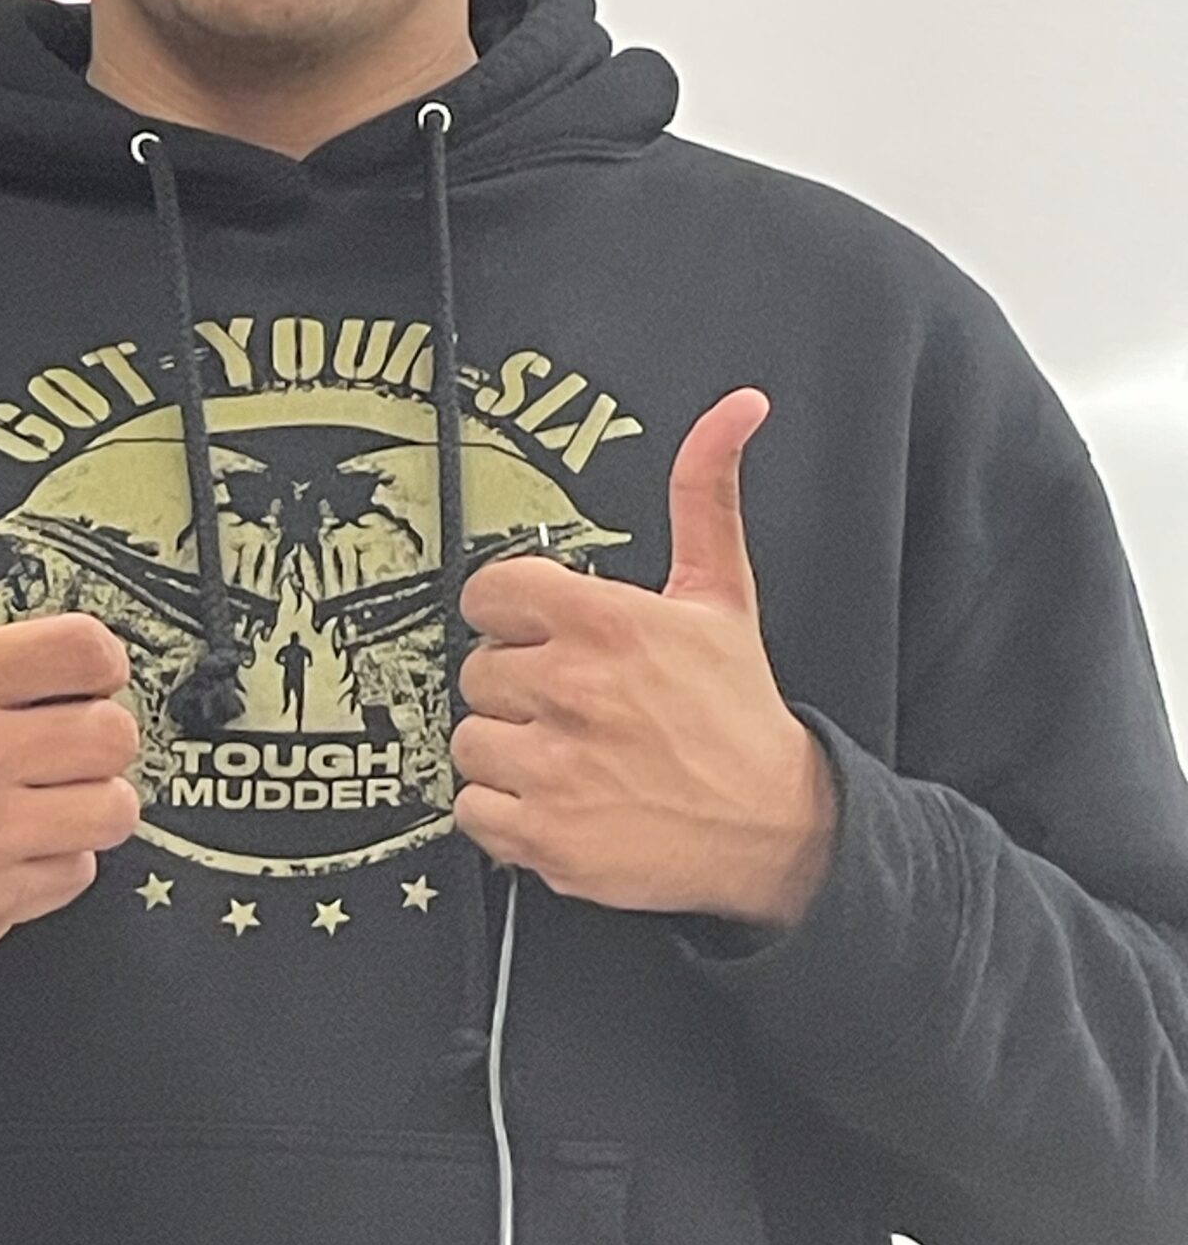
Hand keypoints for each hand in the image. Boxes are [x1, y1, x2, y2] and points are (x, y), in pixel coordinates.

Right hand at [0, 414, 141, 959]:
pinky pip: (82, 873)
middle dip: (94, 731)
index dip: (90, 659)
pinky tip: (17, 841)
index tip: (64, 672)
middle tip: (54, 733)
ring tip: (42, 789)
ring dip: (88, 800)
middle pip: (116, 732)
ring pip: (114, 807)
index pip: (88, 651)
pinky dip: (60, 862)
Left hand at [452, 389, 837, 928]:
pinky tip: (557, 801)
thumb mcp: (723, 596)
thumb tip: (736, 409)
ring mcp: (557, 767)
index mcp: (609, 624)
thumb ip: (705, 496)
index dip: (509, 613)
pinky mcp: (545, 835)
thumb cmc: (738, 713)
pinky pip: (471, 810)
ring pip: (469, 741)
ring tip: (567, 755)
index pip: (490, 592)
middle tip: (570, 704)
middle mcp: (576, 690)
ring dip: (508, 751)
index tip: (534, 632)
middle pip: (477, 670)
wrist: (775, 828)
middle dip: (517, 686)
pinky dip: (504, 813)